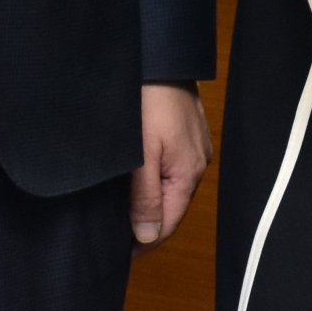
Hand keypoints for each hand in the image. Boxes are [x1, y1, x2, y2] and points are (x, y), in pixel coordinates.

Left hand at [130, 84, 210, 246]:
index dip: (141, 243)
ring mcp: (195, 147)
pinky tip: (137, 179)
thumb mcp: (140, 155)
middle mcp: (198, 163)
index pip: (167, 224)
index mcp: (188, 173)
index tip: (117, 253)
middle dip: (145, 224)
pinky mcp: (188, 133)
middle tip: (114, 235)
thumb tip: (147, 236)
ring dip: (149, 201)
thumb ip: (145, 197)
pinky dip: (156, 179)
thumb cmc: (148, 100)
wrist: (160, 57)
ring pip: (171, 187)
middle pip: (171, 207)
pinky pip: (173, 168)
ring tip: (121, 211)